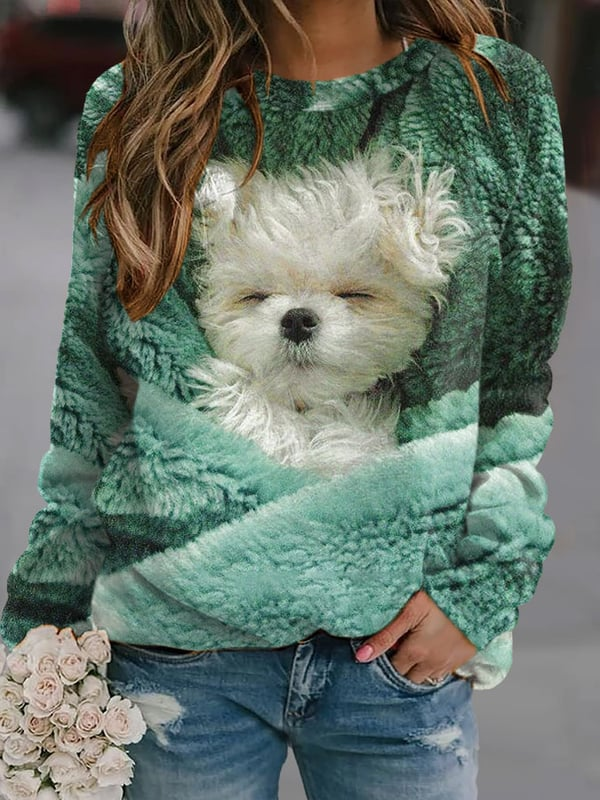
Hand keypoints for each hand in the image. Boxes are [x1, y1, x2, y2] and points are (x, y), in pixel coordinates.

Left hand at [354, 589, 477, 683]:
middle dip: (400, 667)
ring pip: (427, 678)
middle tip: (397, 647)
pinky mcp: (464, 658)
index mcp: (417, 652)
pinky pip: (444, 672)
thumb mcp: (408, 611)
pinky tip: (431, 649)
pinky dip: (434, 666)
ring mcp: (450, 663)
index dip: (385, 661)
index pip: (392, 670)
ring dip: (418, 668)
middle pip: (409, 678)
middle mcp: (433, 664)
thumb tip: (361, 657)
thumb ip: (385, 635)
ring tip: (413, 647)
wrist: (475, 592)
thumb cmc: (439, 596)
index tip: (383, 649)